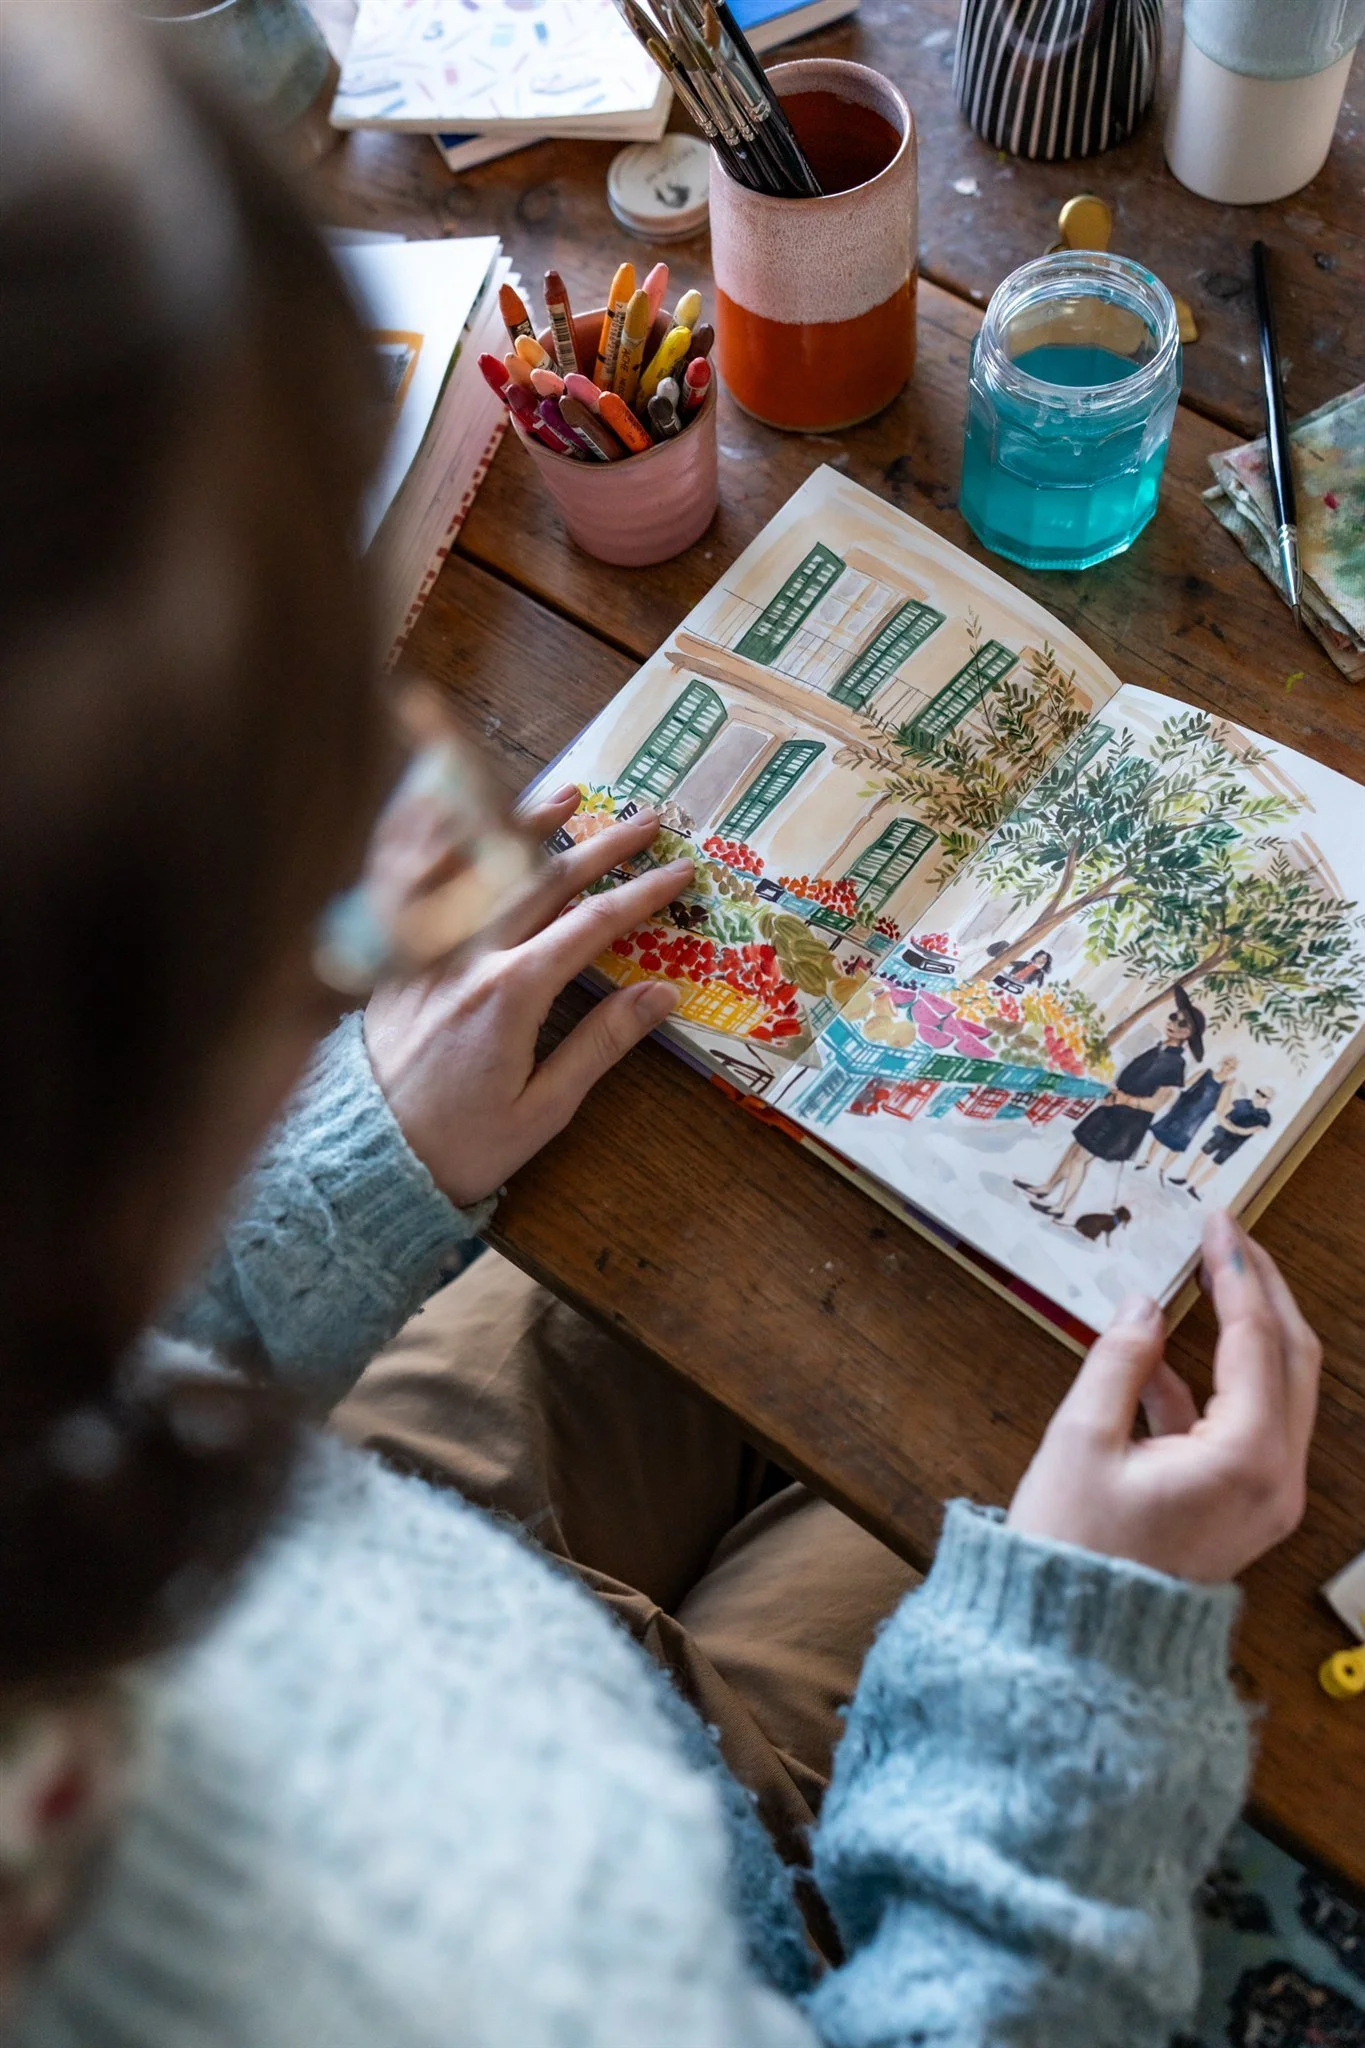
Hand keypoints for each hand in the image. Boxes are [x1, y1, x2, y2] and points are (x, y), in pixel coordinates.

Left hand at [364, 789, 691, 1208]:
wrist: (362, 1160)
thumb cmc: (457, 1146)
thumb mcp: (543, 1110)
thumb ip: (600, 1045)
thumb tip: (660, 995)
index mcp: (510, 994)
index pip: (591, 925)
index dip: (641, 895)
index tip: (679, 874)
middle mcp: (465, 955)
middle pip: (543, 878)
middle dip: (601, 845)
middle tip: (647, 822)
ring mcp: (422, 949)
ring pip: (477, 864)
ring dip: (526, 822)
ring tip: (568, 794)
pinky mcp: (391, 956)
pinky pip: (414, 878)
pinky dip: (439, 838)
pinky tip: (458, 811)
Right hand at [1007, 1210, 1320, 1582]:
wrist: (1077, 1648)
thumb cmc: (1075, 1551)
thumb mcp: (1083, 1440)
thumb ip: (1119, 1360)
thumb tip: (1143, 1306)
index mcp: (1245, 1458)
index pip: (1255, 1338)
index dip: (1235, 1272)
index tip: (1217, 1223)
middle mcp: (1275, 1479)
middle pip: (1290, 1358)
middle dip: (1262, 1290)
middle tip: (1230, 1238)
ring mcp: (1265, 1498)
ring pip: (1275, 1390)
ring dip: (1246, 1331)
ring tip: (1207, 1278)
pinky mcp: (1241, 1509)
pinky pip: (1243, 1427)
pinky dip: (1212, 1384)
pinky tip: (1161, 1353)